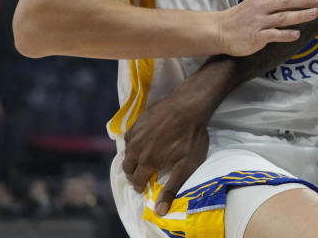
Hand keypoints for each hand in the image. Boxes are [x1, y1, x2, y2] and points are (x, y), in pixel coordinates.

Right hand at [122, 90, 208, 215]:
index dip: (139, 186)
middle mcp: (136, 149)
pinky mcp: (138, 121)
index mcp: (147, 162)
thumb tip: (159, 210)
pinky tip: (139, 142)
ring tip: (138, 160)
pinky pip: (129, 136)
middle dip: (132, 174)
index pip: (136, 180)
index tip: (141, 187)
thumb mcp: (186, 165)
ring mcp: (136, 133)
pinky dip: (131, 143)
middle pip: (127, 166)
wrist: (189, 106)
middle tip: (138, 175)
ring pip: (126, 151)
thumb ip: (172, 187)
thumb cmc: (191, 136)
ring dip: (130, 158)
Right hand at [217, 0, 317, 55]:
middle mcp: (261, 6)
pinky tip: (297, 34)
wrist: (221, 30)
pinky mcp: (255, 36)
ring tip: (316, 13)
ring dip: (300, 15)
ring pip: (282, 17)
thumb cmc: (246, 13)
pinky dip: (285, 34)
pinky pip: (272, 35)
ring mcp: (258, 21)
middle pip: (287, 1)